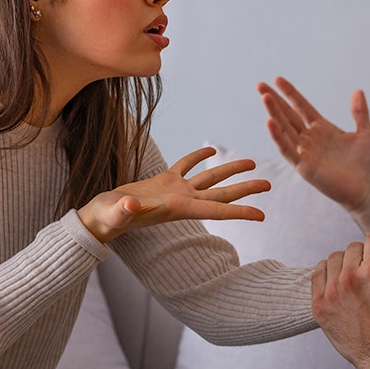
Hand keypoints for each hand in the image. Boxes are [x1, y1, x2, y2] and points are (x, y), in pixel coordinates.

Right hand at [77, 147, 269, 241]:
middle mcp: (182, 201)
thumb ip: (123, 208)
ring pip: (209, 178)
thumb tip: (129, 204)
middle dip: (246, 189)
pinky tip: (210, 150)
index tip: (262, 215)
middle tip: (270, 183)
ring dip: (230, 171)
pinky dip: (199, 158)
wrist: (99, 218)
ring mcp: (174, 191)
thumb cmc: (108, 217)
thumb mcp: (116, 211)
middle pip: (221, 194)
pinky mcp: (162, 181)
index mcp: (179, 208)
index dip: (240, 212)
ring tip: (252, 162)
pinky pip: (186, 167)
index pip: (216, 210)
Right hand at [257, 77, 369, 212]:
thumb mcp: (365, 133)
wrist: (368, 188)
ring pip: (285, 130)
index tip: (278, 79)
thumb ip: (359, 112)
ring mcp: (305, 153)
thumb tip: (358, 91)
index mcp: (322, 130)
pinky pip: (288, 150)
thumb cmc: (367, 164)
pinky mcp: (304, 167)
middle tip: (260, 85)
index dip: (290, 94)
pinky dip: (278, 137)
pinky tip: (270, 122)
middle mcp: (310, 140)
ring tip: (265, 97)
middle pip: (288, 116)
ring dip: (274, 114)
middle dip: (274, 101)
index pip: (301, 107)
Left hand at [312, 233, 369, 368]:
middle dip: (362, 256)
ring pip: (334, 259)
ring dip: (344, 264)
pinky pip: (317, 274)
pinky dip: (327, 274)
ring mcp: (332, 292)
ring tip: (352, 275)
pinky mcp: (319, 304)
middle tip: (368, 268)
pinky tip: (336, 281)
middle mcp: (351, 277)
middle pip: (352, 248)